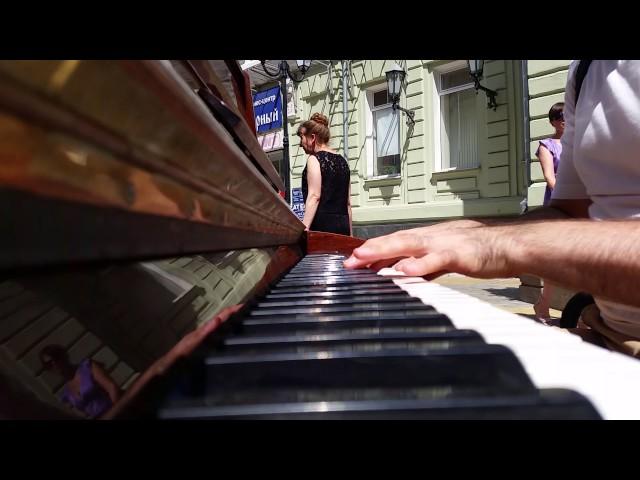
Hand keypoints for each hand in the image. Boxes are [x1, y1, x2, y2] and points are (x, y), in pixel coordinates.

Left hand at [344, 225, 514, 279]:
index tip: (353, 261)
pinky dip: (419, 263)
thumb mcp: (448, 257)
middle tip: (348, 262)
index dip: (373, 250)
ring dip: (384, 251)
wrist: (513, 245)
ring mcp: (444, 242)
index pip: (396, 242)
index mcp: (429, 237)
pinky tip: (403, 269)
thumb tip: (404, 272)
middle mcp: (432, 236)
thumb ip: (425, 265)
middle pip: (396, 240)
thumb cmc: (483, 251)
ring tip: (363, 259)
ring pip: (409, 244)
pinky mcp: (459, 253)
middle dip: (370, 250)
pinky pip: (435, 259)